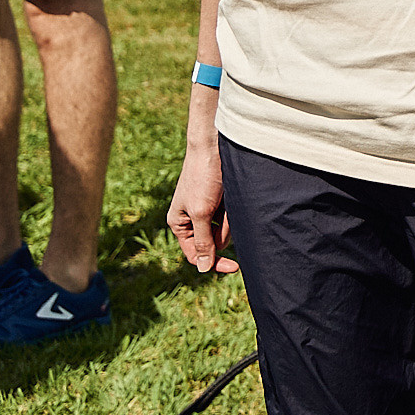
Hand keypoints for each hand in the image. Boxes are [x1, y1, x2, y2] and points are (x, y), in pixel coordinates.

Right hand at [167, 138, 236, 274]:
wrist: (214, 145)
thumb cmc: (203, 177)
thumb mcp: (201, 212)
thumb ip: (203, 241)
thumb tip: (202, 268)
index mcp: (179, 224)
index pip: (196, 255)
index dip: (214, 262)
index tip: (235, 266)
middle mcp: (191, 219)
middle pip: (214, 241)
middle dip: (224, 229)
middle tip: (221, 206)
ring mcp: (207, 209)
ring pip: (226, 228)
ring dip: (231, 217)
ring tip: (225, 195)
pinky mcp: (221, 200)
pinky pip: (232, 214)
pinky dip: (235, 208)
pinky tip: (229, 192)